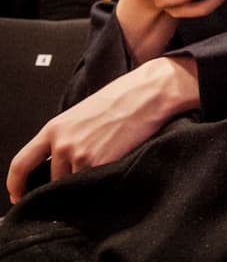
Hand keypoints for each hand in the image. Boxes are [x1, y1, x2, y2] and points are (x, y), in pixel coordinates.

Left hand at [7, 56, 200, 202]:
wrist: (147, 95)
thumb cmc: (119, 100)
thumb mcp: (79, 116)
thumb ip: (63, 138)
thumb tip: (58, 163)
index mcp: (53, 129)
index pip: (20, 164)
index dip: (15, 185)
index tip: (18, 195)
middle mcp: (62, 144)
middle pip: (52, 179)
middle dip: (64, 181)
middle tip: (83, 173)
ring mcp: (81, 155)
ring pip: (73, 183)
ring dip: (84, 182)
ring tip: (103, 164)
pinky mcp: (101, 163)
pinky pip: (92, 183)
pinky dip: (99, 181)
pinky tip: (112, 167)